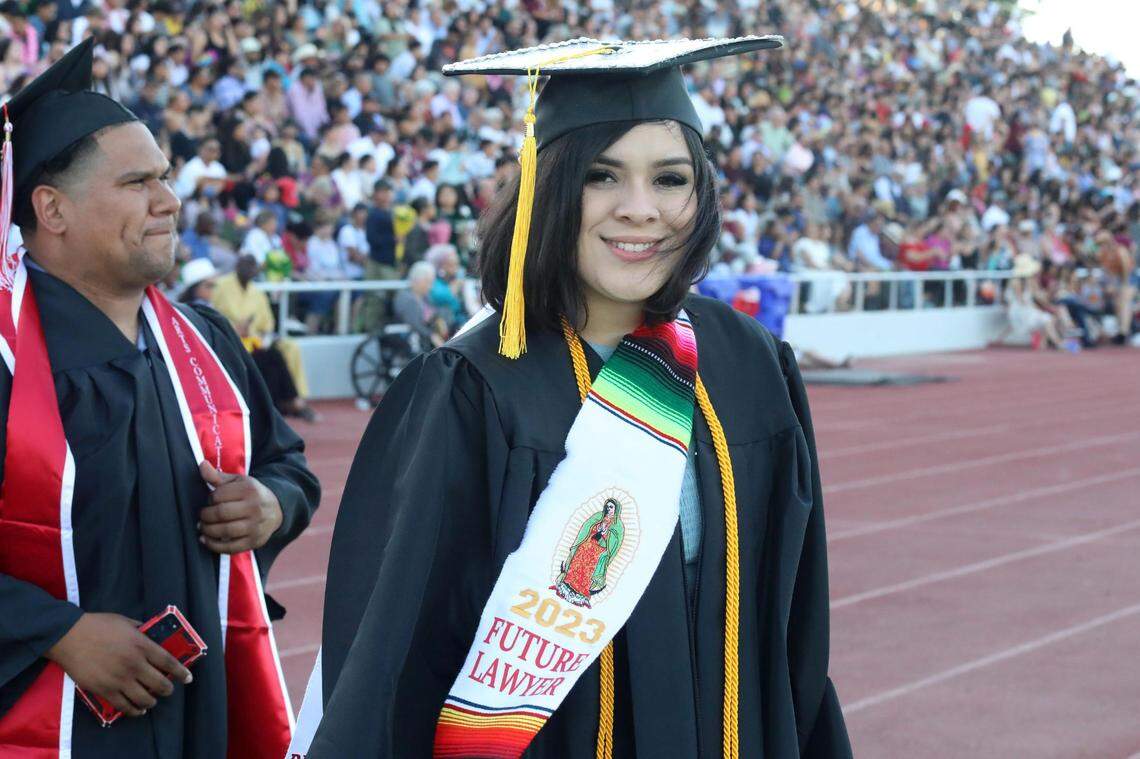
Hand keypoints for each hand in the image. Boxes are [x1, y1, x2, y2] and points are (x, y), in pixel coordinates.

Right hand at [45, 613, 191, 717]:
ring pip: (144, 698)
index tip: (188, 679)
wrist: (69, 636)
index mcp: (141, 645)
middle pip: (159, 683)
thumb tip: (151, 634)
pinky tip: (137, 710)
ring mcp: (119, 679)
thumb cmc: (98, 625)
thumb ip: (141, 630)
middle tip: (168, 690)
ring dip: (152, 701)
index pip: (168, 662)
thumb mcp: (125, 622)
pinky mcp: (104, 690)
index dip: (181, 672)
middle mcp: (134, 664)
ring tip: (153, 701)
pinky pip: (123, 706)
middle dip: (167, 689)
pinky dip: (133, 710)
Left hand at [198, 461, 282, 553]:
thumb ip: (217, 476)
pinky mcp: (254, 542)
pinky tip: (206, 540)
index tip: (210, 501)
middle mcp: (254, 508)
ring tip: (203, 527)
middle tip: (202, 516)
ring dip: (208, 530)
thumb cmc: (251, 494)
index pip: (219, 495)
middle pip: (221, 513)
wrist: (276, 510)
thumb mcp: (238, 482)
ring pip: (225, 531)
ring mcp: (255, 526)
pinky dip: (214, 545)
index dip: (210, 499)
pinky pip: (230, 547)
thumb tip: (201, 464)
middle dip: (205, 516)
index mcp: (249, 490)